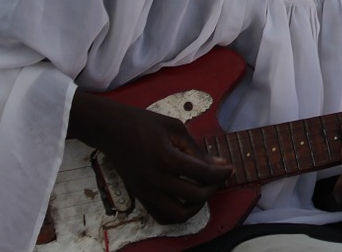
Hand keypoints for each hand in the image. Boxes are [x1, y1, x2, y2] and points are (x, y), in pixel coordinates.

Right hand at [68, 91, 231, 224]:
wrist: (111, 129)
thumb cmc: (144, 123)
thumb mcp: (175, 128)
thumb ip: (196, 149)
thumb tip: (217, 164)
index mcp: (166, 158)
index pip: (203, 173)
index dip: (222, 172)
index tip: (230, 168)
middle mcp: (155, 179)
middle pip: (195, 196)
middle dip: (213, 188)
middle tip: (218, 178)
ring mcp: (146, 191)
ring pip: (178, 214)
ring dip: (197, 206)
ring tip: (203, 191)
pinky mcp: (140, 196)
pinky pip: (162, 216)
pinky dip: (178, 213)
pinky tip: (185, 199)